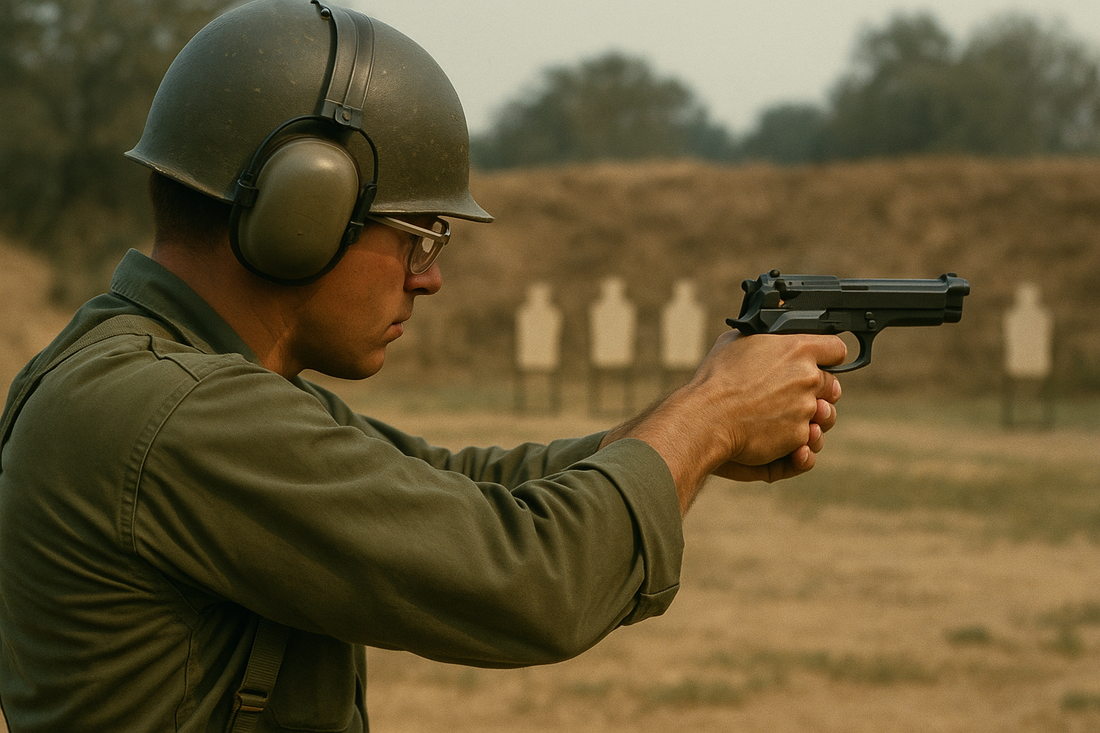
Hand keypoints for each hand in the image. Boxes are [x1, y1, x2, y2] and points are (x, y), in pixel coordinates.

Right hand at [601, 331, 844, 513]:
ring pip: (825, 415)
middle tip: (794, 394)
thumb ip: (763, 333)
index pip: (836, 348)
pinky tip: (779, 437)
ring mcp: (806, 408)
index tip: (819, 363)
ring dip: (812, 417)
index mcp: (797, 349)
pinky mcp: (799, 435)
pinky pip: (809, 440)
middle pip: (832, 385)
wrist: (706, 418)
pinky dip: (797, 442)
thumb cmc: (716, 379)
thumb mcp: (737, 341)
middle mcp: (808, 377)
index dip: (828, 357)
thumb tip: (769, 320)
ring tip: (787, 418)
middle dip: (818, 390)